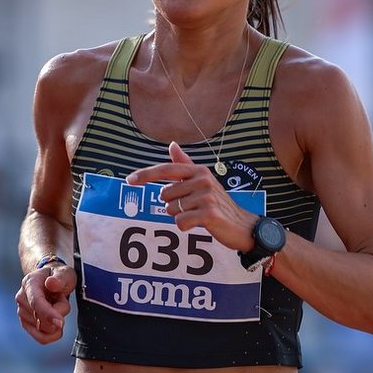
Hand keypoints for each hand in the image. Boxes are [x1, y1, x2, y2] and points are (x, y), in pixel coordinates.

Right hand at [15, 260, 75, 344]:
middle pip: (43, 319)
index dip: (48, 314)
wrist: (51, 281)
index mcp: (29, 283)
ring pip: (45, 330)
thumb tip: (51, 283)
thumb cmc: (58, 277)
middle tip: (61, 298)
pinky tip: (56, 321)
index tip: (60, 322)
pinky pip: (42, 338)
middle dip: (60, 312)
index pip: (36, 302)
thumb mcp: (64, 273)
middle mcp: (22, 298)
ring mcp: (22, 312)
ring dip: (57, 321)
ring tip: (55, 304)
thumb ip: (60, 278)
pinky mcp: (26, 324)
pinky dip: (53, 334)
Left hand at [126, 142, 257, 252]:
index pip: (166, 169)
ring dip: (181, 216)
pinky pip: (180, 222)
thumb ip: (185, 165)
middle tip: (193, 208)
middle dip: (174, 205)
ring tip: (199, 215)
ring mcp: (206, 196)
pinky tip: (200, 224)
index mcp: (199, 171)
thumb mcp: (203, 182)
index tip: (129, 180)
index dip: (146, 174)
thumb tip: (172, 145)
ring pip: (172, 210)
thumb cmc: (219, 204)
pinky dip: (186, 226)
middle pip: (165, 195)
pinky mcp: (208, 213)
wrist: (242, 225)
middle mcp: (202, 180)